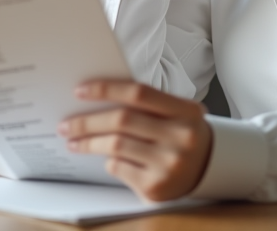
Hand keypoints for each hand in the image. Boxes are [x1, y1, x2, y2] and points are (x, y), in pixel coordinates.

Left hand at [60, 80, 212, 201]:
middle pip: (122, 120)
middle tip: (67, 124)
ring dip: (89, 142)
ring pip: (116, 146)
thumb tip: (98, 98)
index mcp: (185, 111)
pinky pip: (119, 168)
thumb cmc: (183, 132)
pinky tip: (104, 158)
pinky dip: (108, 161)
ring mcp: (169, 163)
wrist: (208, 167)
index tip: (80, 91)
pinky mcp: (156, 186)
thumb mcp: (176, 112)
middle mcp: (180, 136)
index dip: (106, 89)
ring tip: (74, 141)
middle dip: (88, 122)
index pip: (138, 93)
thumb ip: (146, 103)